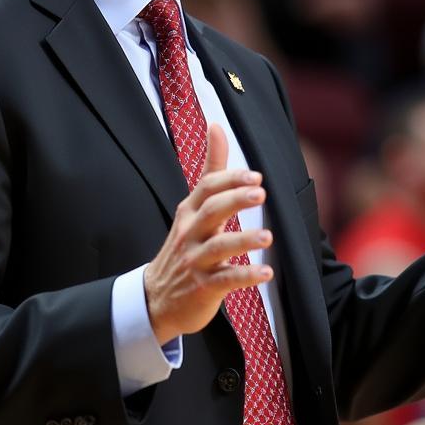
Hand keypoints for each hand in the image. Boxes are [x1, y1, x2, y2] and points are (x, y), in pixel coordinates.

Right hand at [144, 124, 272, 344]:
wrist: (156, 298)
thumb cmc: (184, 246)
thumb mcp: (193, 207)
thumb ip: (211, 169)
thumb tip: (216, 126)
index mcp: (189, 212)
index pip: (207, 188)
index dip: (230, 180)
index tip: (255, 176)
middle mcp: (190, 234)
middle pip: (211, 211)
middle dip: (235, 200)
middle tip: (261, 194)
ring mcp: (195, 261)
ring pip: (218, 247)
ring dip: (244, 240)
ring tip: (268, 236)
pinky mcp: (203, 288)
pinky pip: (225, 280)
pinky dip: (245, 276)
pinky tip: (266, 273)